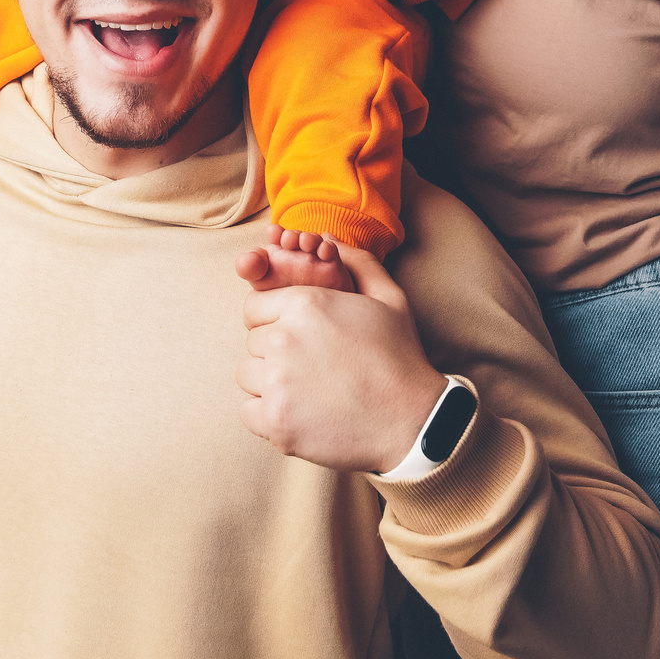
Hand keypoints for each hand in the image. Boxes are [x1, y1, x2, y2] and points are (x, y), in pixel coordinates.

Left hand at [233, 224, 359, 292]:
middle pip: (295, 237)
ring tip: (304, 243)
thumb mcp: (262, 282)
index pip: (276, 235)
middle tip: (287, 241)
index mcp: (278, 252)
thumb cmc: (281, 295)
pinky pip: (330, 251)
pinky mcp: (331, 265)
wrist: (308, 314)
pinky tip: (322, 251)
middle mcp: (296, 252)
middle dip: (291, 236)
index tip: (274, 233)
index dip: (275, 232)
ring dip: (308, 238)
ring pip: (312, 241)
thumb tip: (245, 260)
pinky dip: (327, 247)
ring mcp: (314, 257)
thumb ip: (249, 268)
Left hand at [238, 244, 448, 472]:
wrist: (412, 421)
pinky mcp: (275, 422)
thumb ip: (356, 261)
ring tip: (305, 390)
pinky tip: (299, 413)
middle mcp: (283, 339)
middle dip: (274, 352)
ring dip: (268, 383)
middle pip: (251, 342)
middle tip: (310, 368)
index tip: (298, 339)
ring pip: (247, 376)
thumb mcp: (389, 297)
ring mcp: (276, 383)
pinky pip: (248, 412)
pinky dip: (268, 416)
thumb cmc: (400, 358)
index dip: (274, 321)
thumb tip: (326, 236)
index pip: (254, 307)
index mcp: (305, 304)